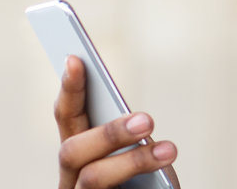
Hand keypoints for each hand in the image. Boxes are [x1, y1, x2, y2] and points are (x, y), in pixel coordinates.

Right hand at [54, 55, 179, 187]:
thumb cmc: (143, 188)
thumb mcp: (138, 160)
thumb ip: (130, 140)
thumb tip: (138, 123)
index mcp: (77, 158)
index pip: (66, 118)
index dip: (68, 90)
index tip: (75, 59)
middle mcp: (69, 181)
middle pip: (72, 152)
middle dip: (109, 133)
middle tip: (149, 118)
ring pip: (94, 180)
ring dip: (132, 161)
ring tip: (170, 150)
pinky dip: (143, 186)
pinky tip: (167, 184)